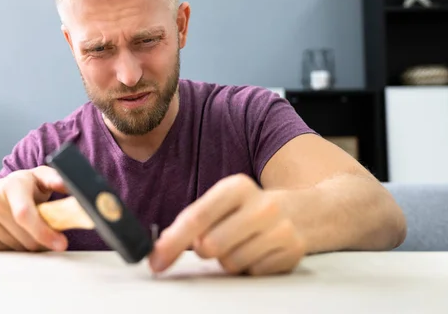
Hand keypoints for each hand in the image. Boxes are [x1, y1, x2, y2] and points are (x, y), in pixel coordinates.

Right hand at [0, 166, 68, 251]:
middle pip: (26, 237)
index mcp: (14, 183)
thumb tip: (75, 188)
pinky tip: (11, 234)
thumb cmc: (24, 189)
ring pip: (16, 248)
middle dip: (42, 241)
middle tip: (51, 237)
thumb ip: (56, 181)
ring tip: (26, 230)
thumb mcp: (40, 179)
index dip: (44, 232)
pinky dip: (12, 249)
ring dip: (28, 246)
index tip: (61, 244)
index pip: (25, 214)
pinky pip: (1, 253)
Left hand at [148, 174, 305, 275]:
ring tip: (240, 243)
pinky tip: (257, 251)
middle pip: (211, 246)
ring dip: (227, 259)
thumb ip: (194, 219)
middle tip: (213, 241)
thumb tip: (163, 245)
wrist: (304, 211)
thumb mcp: (223, 201)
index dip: (172, 242)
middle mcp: (261, 206)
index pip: (196, 217)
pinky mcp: (292, 253)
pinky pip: (252, 273)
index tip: (156, 261)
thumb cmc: (251, 208)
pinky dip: (249, 267)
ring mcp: (280, 230)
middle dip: (205, 249)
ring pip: (231, 264)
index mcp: (237, 187)